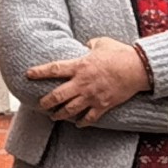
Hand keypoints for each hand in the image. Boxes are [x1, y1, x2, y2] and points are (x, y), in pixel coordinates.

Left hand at [30, 36, 153, 123]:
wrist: (138, 68)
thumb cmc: (120, 53)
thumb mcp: (102, 42)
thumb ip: (91, 44)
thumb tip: (87, 45)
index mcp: (80, 66)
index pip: (54, 69)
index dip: (39, 72)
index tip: (28, 74)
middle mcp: (82, 83)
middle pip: (57, 96)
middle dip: (46, 102)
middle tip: (40, 104)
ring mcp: (92, 96)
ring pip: (69, 110)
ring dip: (59, 115)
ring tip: (54, 116)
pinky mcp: (103, 105)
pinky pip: (89, 118)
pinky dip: (82, 123)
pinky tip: (77, 124)